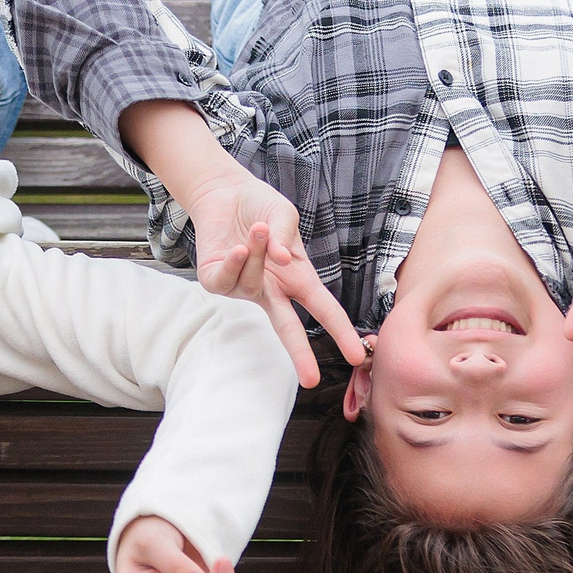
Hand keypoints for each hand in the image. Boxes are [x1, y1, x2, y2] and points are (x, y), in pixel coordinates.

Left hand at [184, 171, 363, 385]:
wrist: (223, 193)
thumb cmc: (259, 207)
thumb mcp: (283, 215)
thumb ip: (285, 236)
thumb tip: (281, 261)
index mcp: (296, 278)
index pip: (324, 309)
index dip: (340, 332)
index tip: (357, 356)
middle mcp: (270, 289)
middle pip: (288, 328)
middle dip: (299, 354)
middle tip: (311, 380)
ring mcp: (243, 288)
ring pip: (253, 285)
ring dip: (259, 254)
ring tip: (260, 229)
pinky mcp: (215, 281)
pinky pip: (226, 281)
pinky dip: (235, 263)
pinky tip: (239, 246)